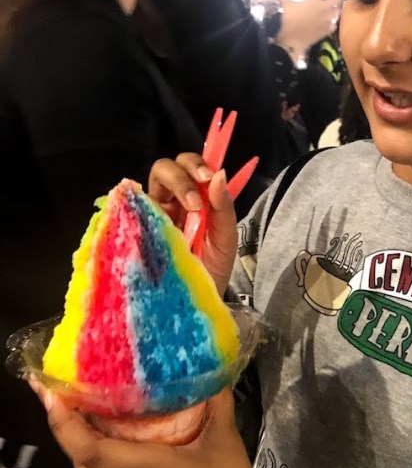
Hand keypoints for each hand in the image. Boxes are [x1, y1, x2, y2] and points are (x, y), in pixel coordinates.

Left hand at [38, 385, 258, 467]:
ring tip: (86, 421)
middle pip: (81, 459)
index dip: (65, 423)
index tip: (51, 394)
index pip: (91, 450)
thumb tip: (204, 366)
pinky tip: (98, 458)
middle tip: (73, 396)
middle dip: (71, 426)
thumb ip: (215, 400)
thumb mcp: (226, 439)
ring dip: (80, 449)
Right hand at [149, 154, 237, 295]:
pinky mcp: (135, 232)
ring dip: (171, 187)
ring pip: (148, 183)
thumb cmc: (212, 269)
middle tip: (198, 200)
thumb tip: (219, 174)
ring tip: (190, 209)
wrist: (199, 302)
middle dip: (182, 175)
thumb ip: (224, 207)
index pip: (188, 167)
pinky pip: (130, 210)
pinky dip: (138, 205)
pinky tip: (155, 217)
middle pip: (165, 168)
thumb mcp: (225, 238)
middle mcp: (169, 203)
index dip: (196, 165)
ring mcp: (150, 216)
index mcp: (193, 199)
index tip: (208, 178)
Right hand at [277, 0, 343, 56]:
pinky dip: (332, 24)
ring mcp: (326, 20)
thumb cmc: (290, 20)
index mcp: (315, 0)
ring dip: (336, 10)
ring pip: (337, 12)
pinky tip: (330, 24)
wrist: (293, 39)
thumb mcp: (286, 5)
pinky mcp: (326, 30)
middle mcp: (323, 8)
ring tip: (334, 9)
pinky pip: (333, 26)